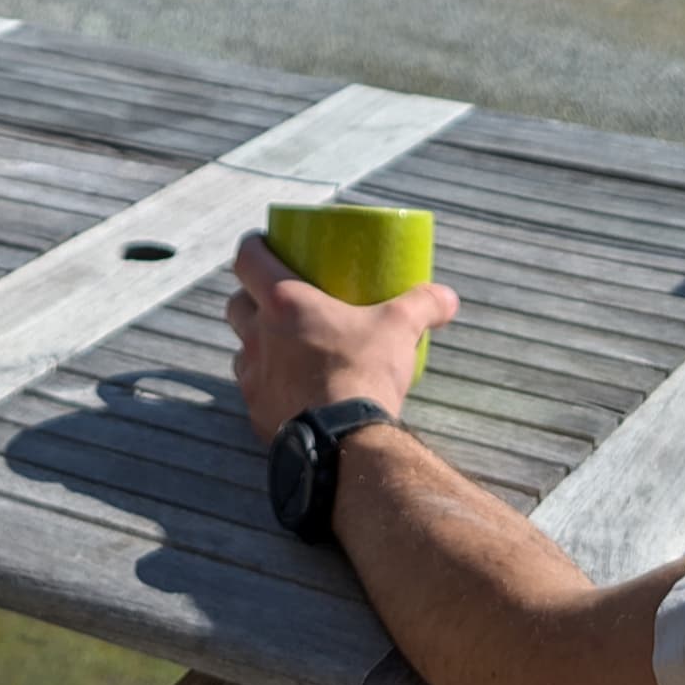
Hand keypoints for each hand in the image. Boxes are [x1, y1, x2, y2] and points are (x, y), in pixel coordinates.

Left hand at [226, 234, 457, 440]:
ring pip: (242, 350)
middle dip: (250, 298)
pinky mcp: (256, 413)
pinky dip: (268, 386)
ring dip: (256, 344)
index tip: (264, 244)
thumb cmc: (366, 372)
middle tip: (276, 300)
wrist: (346, 441)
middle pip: (236, 304)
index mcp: (283, 302)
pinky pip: (254, 391)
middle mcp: (258, 336)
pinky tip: (291, 391)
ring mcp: (253, 377)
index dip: (253, 247)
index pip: (247, 259)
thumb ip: (423, 305)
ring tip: (284, 347)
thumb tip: (448, 297)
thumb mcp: (400, 328)